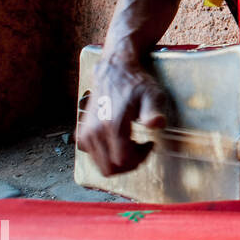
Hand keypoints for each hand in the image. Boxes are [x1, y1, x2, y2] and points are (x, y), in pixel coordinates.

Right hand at [74, 53, 171, 175]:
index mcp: (112, 126)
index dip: (140, 159)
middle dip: (129, 164)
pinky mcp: (82, 133)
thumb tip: (157, 123)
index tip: (149, 144)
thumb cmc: (135, 84)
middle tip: (141, 147)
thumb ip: (154, 111)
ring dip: (118, 160)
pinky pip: (94, 157)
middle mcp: (95, 132)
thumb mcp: (152, 95)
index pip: (123, 162)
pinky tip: (118, 141)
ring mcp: (86, 134)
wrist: (114, 71)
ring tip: (131, 142)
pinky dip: (107, 155)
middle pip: (110, 168)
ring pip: (101, 165)